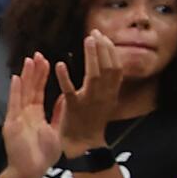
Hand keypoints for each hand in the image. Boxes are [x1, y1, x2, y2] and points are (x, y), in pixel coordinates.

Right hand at [2, 54, 65, 177]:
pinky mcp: (12, 123)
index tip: (47, 61)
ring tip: (29, 60)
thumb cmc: (42, 155)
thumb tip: (64, 98)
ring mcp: (17, 117)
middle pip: (31, 88)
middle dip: (35, 71)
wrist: (31, 171)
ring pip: (23, 92)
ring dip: (26, 76)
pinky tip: (17, 78)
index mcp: (36, 115)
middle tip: (38, 54)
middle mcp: (26, 113)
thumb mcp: (55, 130)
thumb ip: (57, 114)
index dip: (43, 77)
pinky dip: (15, 92)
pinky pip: (14, 105)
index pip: (40, 91)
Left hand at [55, 31, 123, 152]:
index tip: (104, 37)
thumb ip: (107, 84)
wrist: (85, 144)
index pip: (116, 67)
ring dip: (92, 56)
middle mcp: (104, 95)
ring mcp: (90, 101)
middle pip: (108, 67)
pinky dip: (65, 77)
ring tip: (88, 40)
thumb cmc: (93, 121)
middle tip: (95, 33)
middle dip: (103, 48)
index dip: (111, 51)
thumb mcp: (107, 101)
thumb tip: (106, 64)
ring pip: (94, 75)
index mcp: (112, 92)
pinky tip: (59, 64)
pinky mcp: (74, 108)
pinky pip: (70, 91)